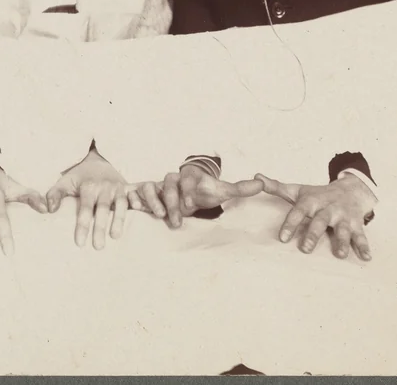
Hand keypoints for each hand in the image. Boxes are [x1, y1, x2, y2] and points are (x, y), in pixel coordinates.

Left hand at [46, 147, 128, 249]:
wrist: (98, 160)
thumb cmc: (79, 177)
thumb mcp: (65, 182)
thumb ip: (55, 195)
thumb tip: (49, 210)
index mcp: (88, 186)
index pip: (85, 208)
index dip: (82, 226)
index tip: (79, 243)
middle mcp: (104, 187)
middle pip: (103, 210)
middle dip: (100, 228)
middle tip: (98, 247)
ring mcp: (117, 188)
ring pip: (120, 206)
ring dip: (119, 221)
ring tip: (115, 237)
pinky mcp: (127, 190)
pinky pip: (133, 200)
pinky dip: (137, 208)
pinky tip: (137, 222)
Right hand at [129, 165, 263, 227]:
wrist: (182, 192)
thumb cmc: (200, 194)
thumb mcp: (220, 192)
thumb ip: (240, 188)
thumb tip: (262, 183)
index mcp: (188, 177)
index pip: (185, 180)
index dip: (187, 191)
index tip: (190, 205)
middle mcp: (170, 179)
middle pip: (167, 184)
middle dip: (170, 201)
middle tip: (176, 220)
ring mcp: (155, 185)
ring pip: (150, 187)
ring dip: (153, 201)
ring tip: (159, 217)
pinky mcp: (143, 193)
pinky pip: (135, 193)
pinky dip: (134, 199)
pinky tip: (136, 209)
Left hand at [256, 172, 375, 259]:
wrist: (350, 189)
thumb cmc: (318, 194)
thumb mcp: (297, 190)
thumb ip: (275, 186)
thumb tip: (255, 177)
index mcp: (311, 201)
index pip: (299, 211)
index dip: (290, 224)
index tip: (282, 238)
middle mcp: (328, 208)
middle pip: (320, 221)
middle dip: (313, 234)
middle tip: (305, 249)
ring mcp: (343, 216)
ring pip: (343, 229)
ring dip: (342, 242)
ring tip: (340, 254)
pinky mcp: (357, 224)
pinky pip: (362, 236)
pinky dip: (364, 246)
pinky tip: (366, 258)